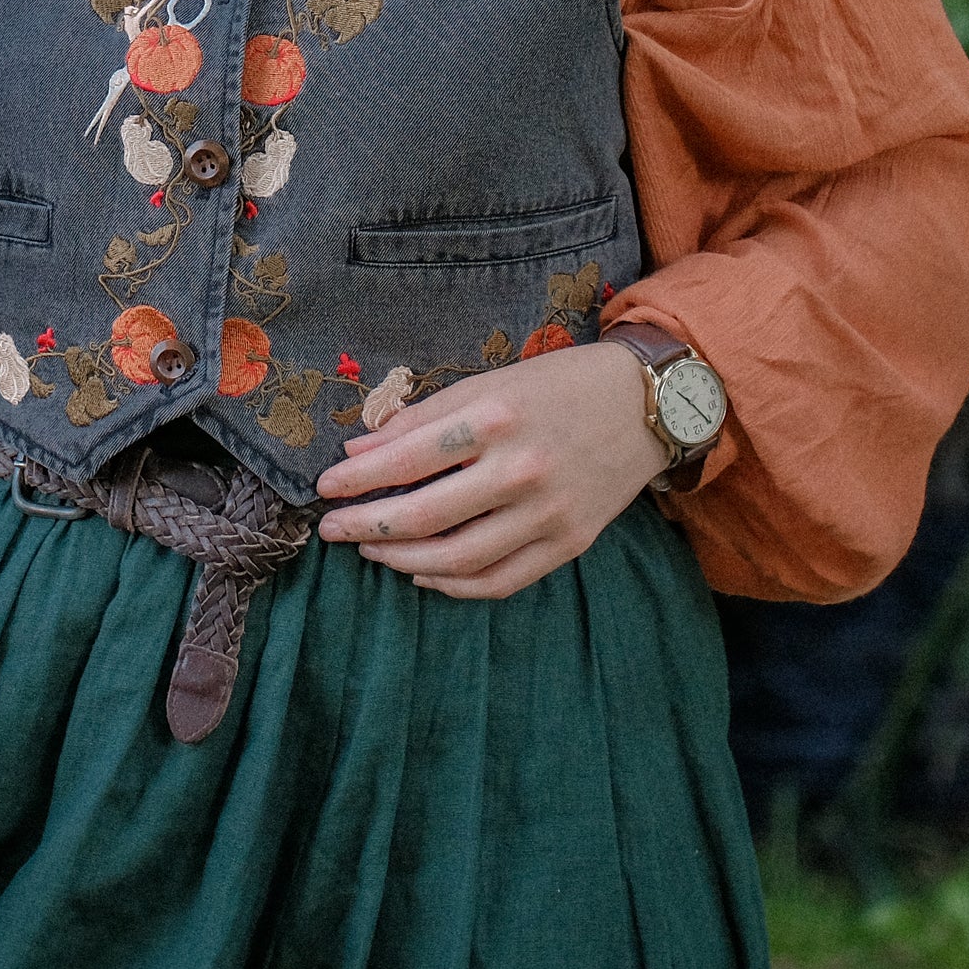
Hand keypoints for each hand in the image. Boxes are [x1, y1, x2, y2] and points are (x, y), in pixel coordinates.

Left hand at [309, 341, 667, 599]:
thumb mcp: (488, 383)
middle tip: (332, 528)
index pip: (406, 459)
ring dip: (403, 561)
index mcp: (495, 418)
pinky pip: (500, 580)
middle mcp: (520, 469)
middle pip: (424, 515)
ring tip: (372, 552)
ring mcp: (547, 513)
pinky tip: (424, 573)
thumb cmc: (557, 385)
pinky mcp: (569, 543)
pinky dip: (455, 585)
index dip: (356, 480)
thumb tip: (357, 451)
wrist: (644, 405)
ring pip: (457, 558)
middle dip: (366, 526)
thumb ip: (422, 418)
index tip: (324, 488)